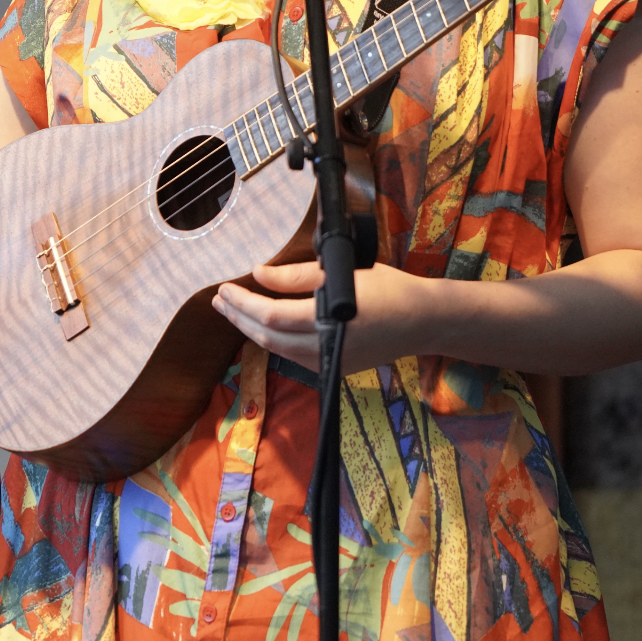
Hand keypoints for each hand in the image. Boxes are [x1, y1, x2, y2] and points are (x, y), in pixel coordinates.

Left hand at [211, 259, 434, 374]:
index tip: (225, 289)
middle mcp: (325, 348)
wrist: (422, 321)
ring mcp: (329, 363)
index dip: (243, 304)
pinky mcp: (334, 369)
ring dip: (253, 330)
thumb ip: (295, 276)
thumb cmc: (387, 288)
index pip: (271, 316)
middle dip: (239, 318)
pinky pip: (294, 356)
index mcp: (327, 319)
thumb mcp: (340, 271)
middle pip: (268, 337)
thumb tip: (258, 274)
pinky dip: (274, 339)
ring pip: (278, 350)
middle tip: (219, 301)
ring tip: (234, 311)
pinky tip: (264, 324)